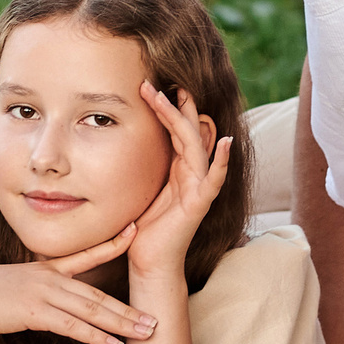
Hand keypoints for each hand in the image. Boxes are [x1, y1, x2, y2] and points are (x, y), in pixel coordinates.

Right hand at [0, 232, 155, 343]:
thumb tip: (47, 303)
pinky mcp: (34, 312)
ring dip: (121, 323)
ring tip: (146, 332)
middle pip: (97, 293)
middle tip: (156, 318)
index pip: (85, 254)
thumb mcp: (11, 288)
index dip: (112, 243)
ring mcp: (42, 293)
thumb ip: (33, 293)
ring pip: (91, 309)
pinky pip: (71, 325)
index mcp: (44, 270)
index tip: (137, 231)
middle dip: (129, 308)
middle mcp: (48, 278)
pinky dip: (95, 335)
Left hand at [124, 84, 230, 282]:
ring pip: (196, 146)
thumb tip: (119, 143)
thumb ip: (140, 167)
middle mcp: (190, 174)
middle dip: (174, 106)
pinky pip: (213, 179)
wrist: (150, 262)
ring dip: (186, 120)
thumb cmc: (142, 228)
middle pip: (187, 131)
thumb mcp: (138, 189)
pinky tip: (225, 142)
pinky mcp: (199, 204)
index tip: (151, 85)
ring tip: (178, 96)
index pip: (175, 130)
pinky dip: (221, 161)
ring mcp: (197, 187)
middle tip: (159, 82)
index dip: (166, 108)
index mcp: (177, 169)